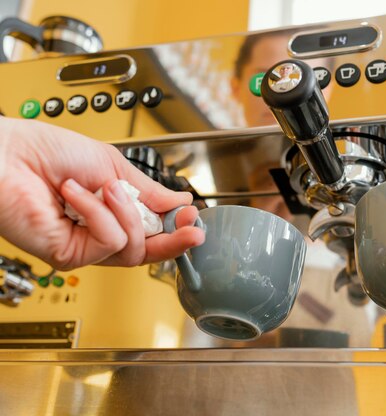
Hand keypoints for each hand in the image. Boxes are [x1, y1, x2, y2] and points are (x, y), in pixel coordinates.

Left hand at [0, 117, 204, 269]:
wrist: (7, 154)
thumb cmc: (44, 152)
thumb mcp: (111, 165)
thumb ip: (146, 189)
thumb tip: (178, 202)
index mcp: (111, 211)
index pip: (152, 230)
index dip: (177, 227)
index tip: (192, 215)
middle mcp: (99, 232)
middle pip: (149, 251)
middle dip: (175, 238)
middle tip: (190, 226)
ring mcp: (84, 246)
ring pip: (133, 248)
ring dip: (126, 213)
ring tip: (104, 187)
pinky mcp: (69, 255)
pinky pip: (109, 241)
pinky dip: (99, 214)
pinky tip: (75, 194)